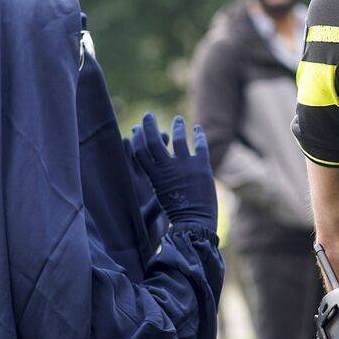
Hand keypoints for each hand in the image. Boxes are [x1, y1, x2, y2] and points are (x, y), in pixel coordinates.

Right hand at [131, 113, 216, 232]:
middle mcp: (168, 169)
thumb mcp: (160, 194)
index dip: (137, 138)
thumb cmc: (177, 212)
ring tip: (178, 119)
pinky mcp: (202, 167)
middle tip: (148, 115)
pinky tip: (198, 128)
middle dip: (149, 125)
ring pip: (178, 138)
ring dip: (177, 126)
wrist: (195, 223)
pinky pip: (200, 145)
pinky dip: (199, 134)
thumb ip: (158, 177)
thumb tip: (154, 164)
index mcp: (154, 177)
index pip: (140, 151)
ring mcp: (185, 166)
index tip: (136, 128)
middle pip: (153, 141)